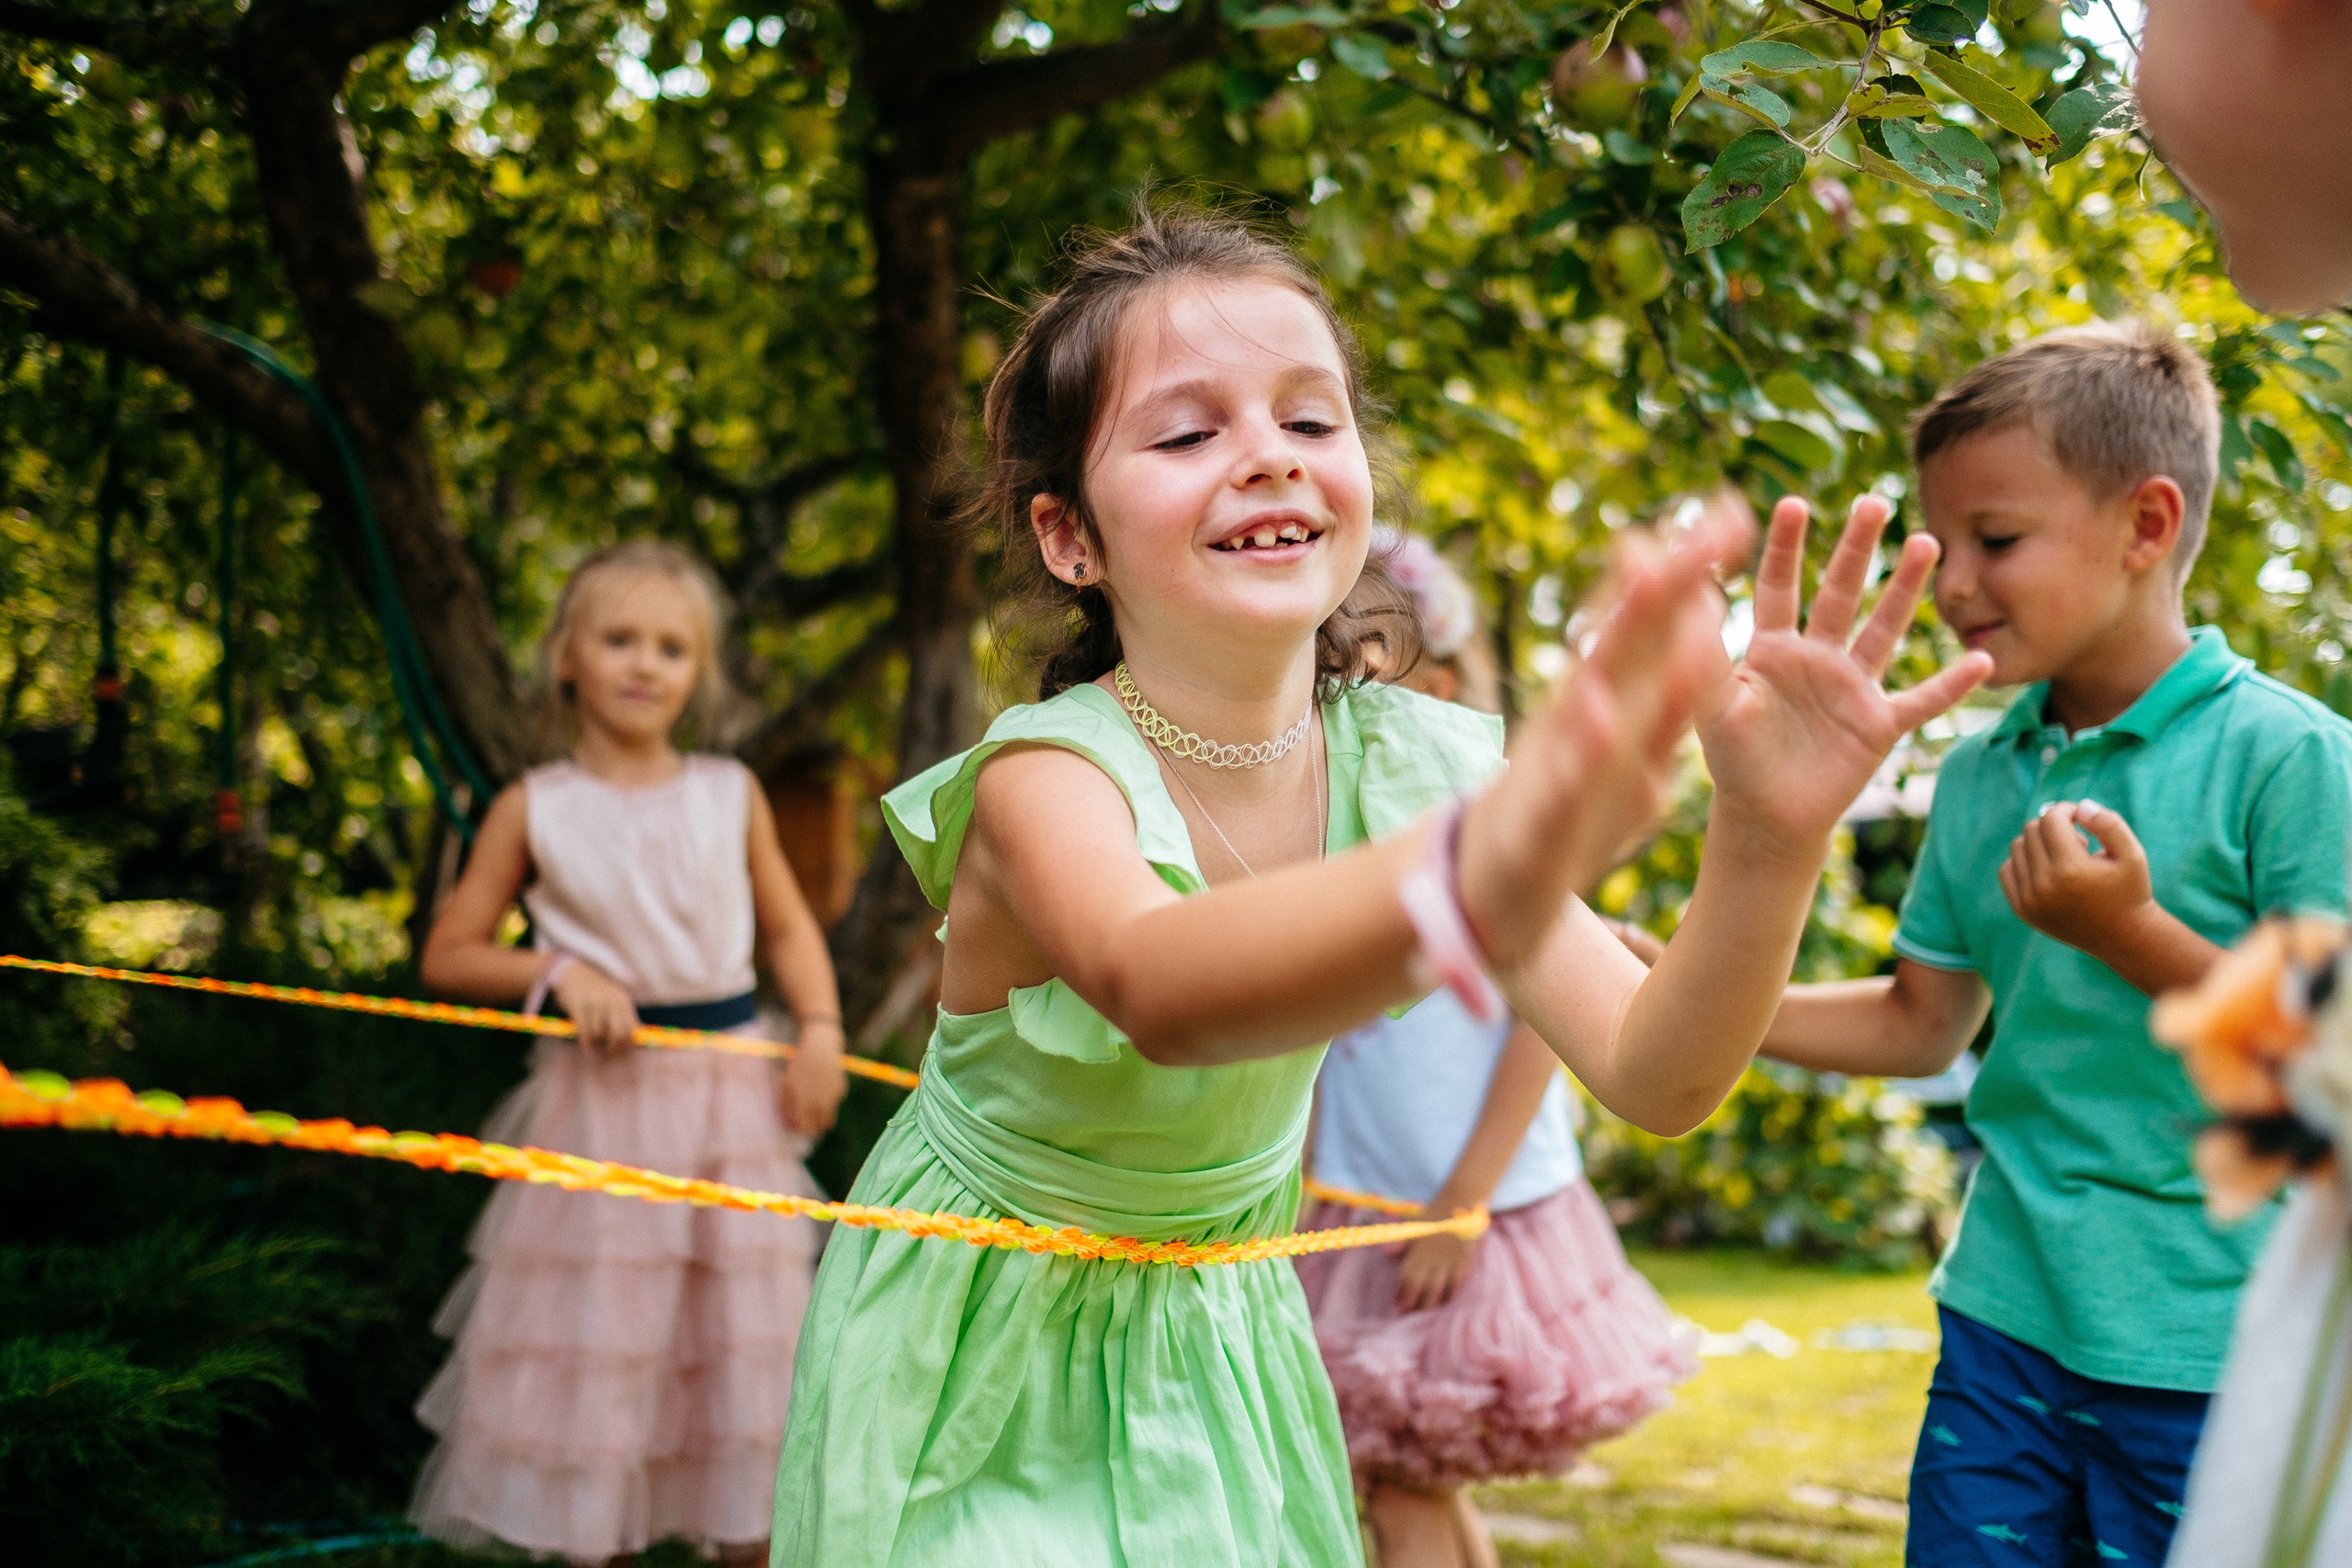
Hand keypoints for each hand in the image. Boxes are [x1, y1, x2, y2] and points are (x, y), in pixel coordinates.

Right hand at [552, 963, 639, 1053]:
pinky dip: (586, 1043)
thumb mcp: (612, 1000)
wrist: (571, 972)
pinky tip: (586, 1047)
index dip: (627, 1045)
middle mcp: (612, 1000)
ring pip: (600, 1034)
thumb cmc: (593, 992)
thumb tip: (633, 1042)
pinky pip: (585, 1031)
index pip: (633, 1029)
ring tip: (593, 1044)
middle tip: (606, 1054)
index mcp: (623, 1001)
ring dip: (596, 1044)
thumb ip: (622, 1017)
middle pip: (619, 1034)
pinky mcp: (579, 1005)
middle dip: (613, 1049)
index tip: (620, 1054)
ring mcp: (595, 1002)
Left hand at [778, 1020, 847, 1137]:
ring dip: (822, 1116)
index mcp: (806, 1103)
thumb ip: (785, 1106)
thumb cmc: (799, 1065)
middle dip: (814, 1128)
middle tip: (807, 1121)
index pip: (807, 1130)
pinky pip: (834, 1103)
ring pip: (830, 1118)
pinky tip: (822, 1088)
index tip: (798, 1127)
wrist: (820, 1046)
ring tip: (813, 1104)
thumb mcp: (786, 1084)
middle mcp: (822, 1103)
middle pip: (821, 1128)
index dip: (803, 1132)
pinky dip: (828, 1102)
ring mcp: (833, 1097)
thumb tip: (788, 1124)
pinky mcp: (841, 1090)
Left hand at [1393, 1220, 1479, 1312]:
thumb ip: (1401, 1241)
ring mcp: (1451, 1260)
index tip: (1396, 1304)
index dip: (1402, 1292)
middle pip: (1424, 1286)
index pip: (1409, 1277)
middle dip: (1415, 1302)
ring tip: (1425, 1313)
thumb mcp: (1414, 1225)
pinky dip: (1452, 1293)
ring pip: (1440, 1287)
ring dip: (1431, 1302)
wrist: (1460, 1202)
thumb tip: (1384, 1253)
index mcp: (1420, 1250)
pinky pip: (1458, 1281)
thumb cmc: (1434, 1214)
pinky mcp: (1464, 1260)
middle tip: (1408, 1315)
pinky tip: (1446, 1301)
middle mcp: (1434, 1258)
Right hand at [1461, 496, 1752, 966]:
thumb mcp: (1635, 748)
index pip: (1658, 623)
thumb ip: (1671, 691)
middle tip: (1705, 525)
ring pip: (1593, 689)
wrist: (1495, 880)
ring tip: (1650, 585)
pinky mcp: (1542, 816)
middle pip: (1628, 637)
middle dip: (1665, 582)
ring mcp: (1559, 760)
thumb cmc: (1572, 807)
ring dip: (1621, 636)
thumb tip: (1714, 622)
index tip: (1737, 509)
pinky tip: (1602, 717)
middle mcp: (1584, 713)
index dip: (1694, 569)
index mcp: (1615, 698)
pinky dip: (1584, 748)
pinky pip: (1565, 777)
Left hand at [1700, 495, 1992, 854]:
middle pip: (1841, 593)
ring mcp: (1852, 688)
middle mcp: (1818, 657)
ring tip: (1925, 543)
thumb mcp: (1712, 709)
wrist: (1765, 817)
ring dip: (1905, 590)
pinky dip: (1950, 685)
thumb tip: (1690, 608)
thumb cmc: (1733, 760)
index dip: (1786, 548)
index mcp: (1773, 648)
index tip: (1793, 502)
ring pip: (1884, 629)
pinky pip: (1921, 701)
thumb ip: (1705, 663)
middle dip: (1857, 549)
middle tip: (1874, 501)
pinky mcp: (1878, 725)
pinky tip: (1982, 659)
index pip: (1780, 587)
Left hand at [1999, 801, 2153, 953]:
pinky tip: (2049, 869)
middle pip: (2032, 830)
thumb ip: (2109, 824)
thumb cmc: (2129, 890)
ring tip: (2067, 858)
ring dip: (2039, 843)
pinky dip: (2024, 862)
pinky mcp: (2022, 910)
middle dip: (2054, 827)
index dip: (2066, 811)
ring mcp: (2029, 900)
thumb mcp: (2132, 854)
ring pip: (2018, 847)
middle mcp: (2044, 886)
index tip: (2081, 820)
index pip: (2050, 820)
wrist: (2122, 936)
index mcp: (2071, 870)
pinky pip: (2007, 870)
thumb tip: (2080, 807)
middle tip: (2080, 843)